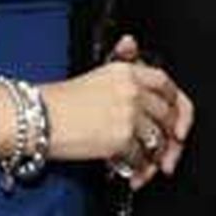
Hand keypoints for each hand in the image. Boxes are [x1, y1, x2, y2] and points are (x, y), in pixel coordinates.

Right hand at [40, 38, 193, 186]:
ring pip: (157, 139)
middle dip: (171, 139)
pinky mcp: (120, 138)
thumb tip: (131, 42)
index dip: (177, 105)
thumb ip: (122, 64)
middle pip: (168, 115)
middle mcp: (132, 91)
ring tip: (146, 167)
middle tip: (167, 155)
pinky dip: (138, 170)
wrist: (37, 118)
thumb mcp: (96, 74)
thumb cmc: (60, 100)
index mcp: (127, 72)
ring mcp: (128, 115)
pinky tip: (131, 173)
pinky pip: (140, 158)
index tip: (178, 121)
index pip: (166, 84)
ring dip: (155, 158)